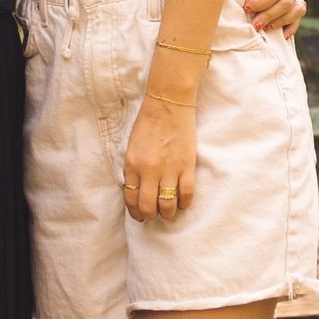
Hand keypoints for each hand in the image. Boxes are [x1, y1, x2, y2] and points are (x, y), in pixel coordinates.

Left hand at [123, 90, 197, 224]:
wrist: (168, 103)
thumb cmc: (149, 122)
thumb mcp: (132, 146)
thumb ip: (133, 168)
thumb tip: (136, 189)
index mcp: (132, 164)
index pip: (131, 198)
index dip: (135, 211)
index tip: (140, 215)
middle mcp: (149, 171)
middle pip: (148, 207)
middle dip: (150, 216)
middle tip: (154, 215)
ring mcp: (169, 169)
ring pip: (167, 205)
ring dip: (167, 213)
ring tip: (168, 212)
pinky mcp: (187, 166)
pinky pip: (186, 194)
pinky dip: (184, 203)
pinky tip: (183, 203)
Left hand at [242, 0, 304, 38]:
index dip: (263, 1)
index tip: (247, 6)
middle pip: (286, 3)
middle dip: (269, 15)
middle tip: (253, 23)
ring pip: (296, 10)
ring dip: (280, 22)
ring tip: (264, 28)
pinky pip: (298, 14)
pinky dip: (292, 26)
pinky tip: (282, 35)